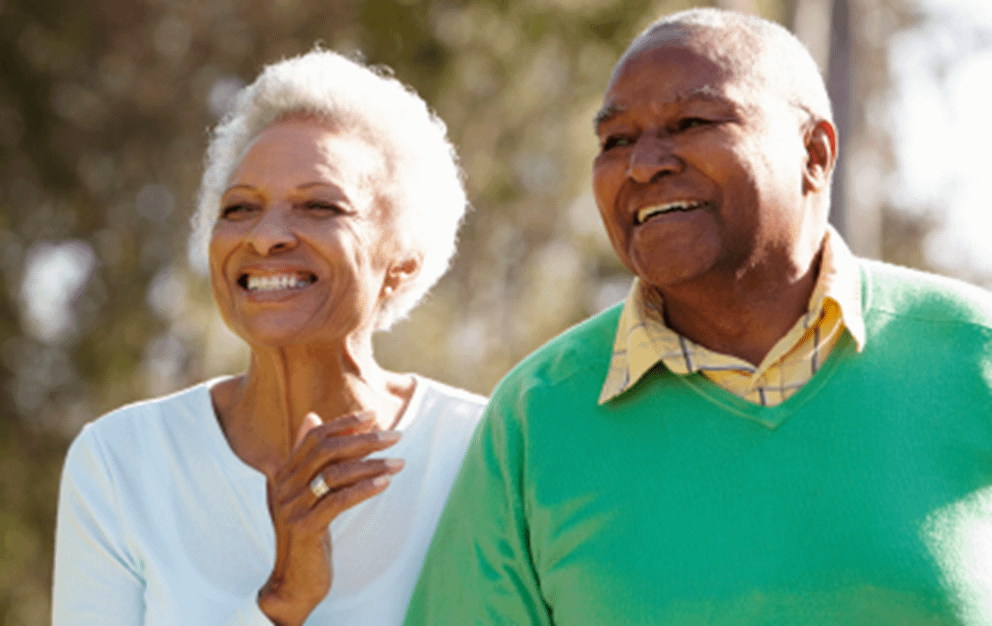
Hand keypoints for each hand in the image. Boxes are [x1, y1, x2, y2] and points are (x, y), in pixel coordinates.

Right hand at [257, 411, 403, 625]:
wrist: (294, 581)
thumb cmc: (307, 533)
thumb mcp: (306, 492)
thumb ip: (309, 458)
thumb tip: (312, 416)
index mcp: (284, 473)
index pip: (315, 437)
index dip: (344, 423)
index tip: (373, 416)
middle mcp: (284, 486)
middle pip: (327, 450)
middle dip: (364, 439)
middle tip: (395, 436)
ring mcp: (292, 507)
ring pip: (335, 473)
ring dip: (371, 464)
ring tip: (399, 462)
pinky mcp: (305, 528)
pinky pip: (338, 500)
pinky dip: (364, 488)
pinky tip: (385, 483)